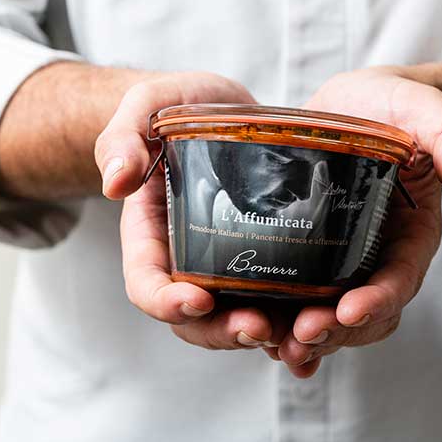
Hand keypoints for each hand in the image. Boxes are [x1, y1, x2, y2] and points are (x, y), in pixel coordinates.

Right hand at [95, 72, 284, 350]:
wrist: (221, 105)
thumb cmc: (177, 106)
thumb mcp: (145, 107)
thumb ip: (123, 137)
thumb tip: (114, 184)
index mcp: (151, 236)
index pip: (147, 284)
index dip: (166, 302)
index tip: (196, 299)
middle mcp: (187, 260)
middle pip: (195, 319)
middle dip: (223, 332)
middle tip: (258, 327)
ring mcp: (228, 264)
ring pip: (238, 318)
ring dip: (265, 335)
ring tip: (296, 334)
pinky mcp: (267, 258)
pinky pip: (277, 301)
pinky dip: (296, 322)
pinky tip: (327, 324)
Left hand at [272, 67, 441, 376]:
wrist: (359, 107)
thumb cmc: (396, 108)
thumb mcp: (426, 110)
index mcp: (412, 235)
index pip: (400, 278)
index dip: (378, 300)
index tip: (350, 310)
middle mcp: (378, 260)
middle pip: (363, 314)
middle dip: (336, 331)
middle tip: (302, 334)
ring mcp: (342, 265)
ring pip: (329, 319)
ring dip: (305, 338)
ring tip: (274, 343)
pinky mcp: (309, 260)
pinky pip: (298, 304)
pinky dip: (282, 327)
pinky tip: (259, 341)